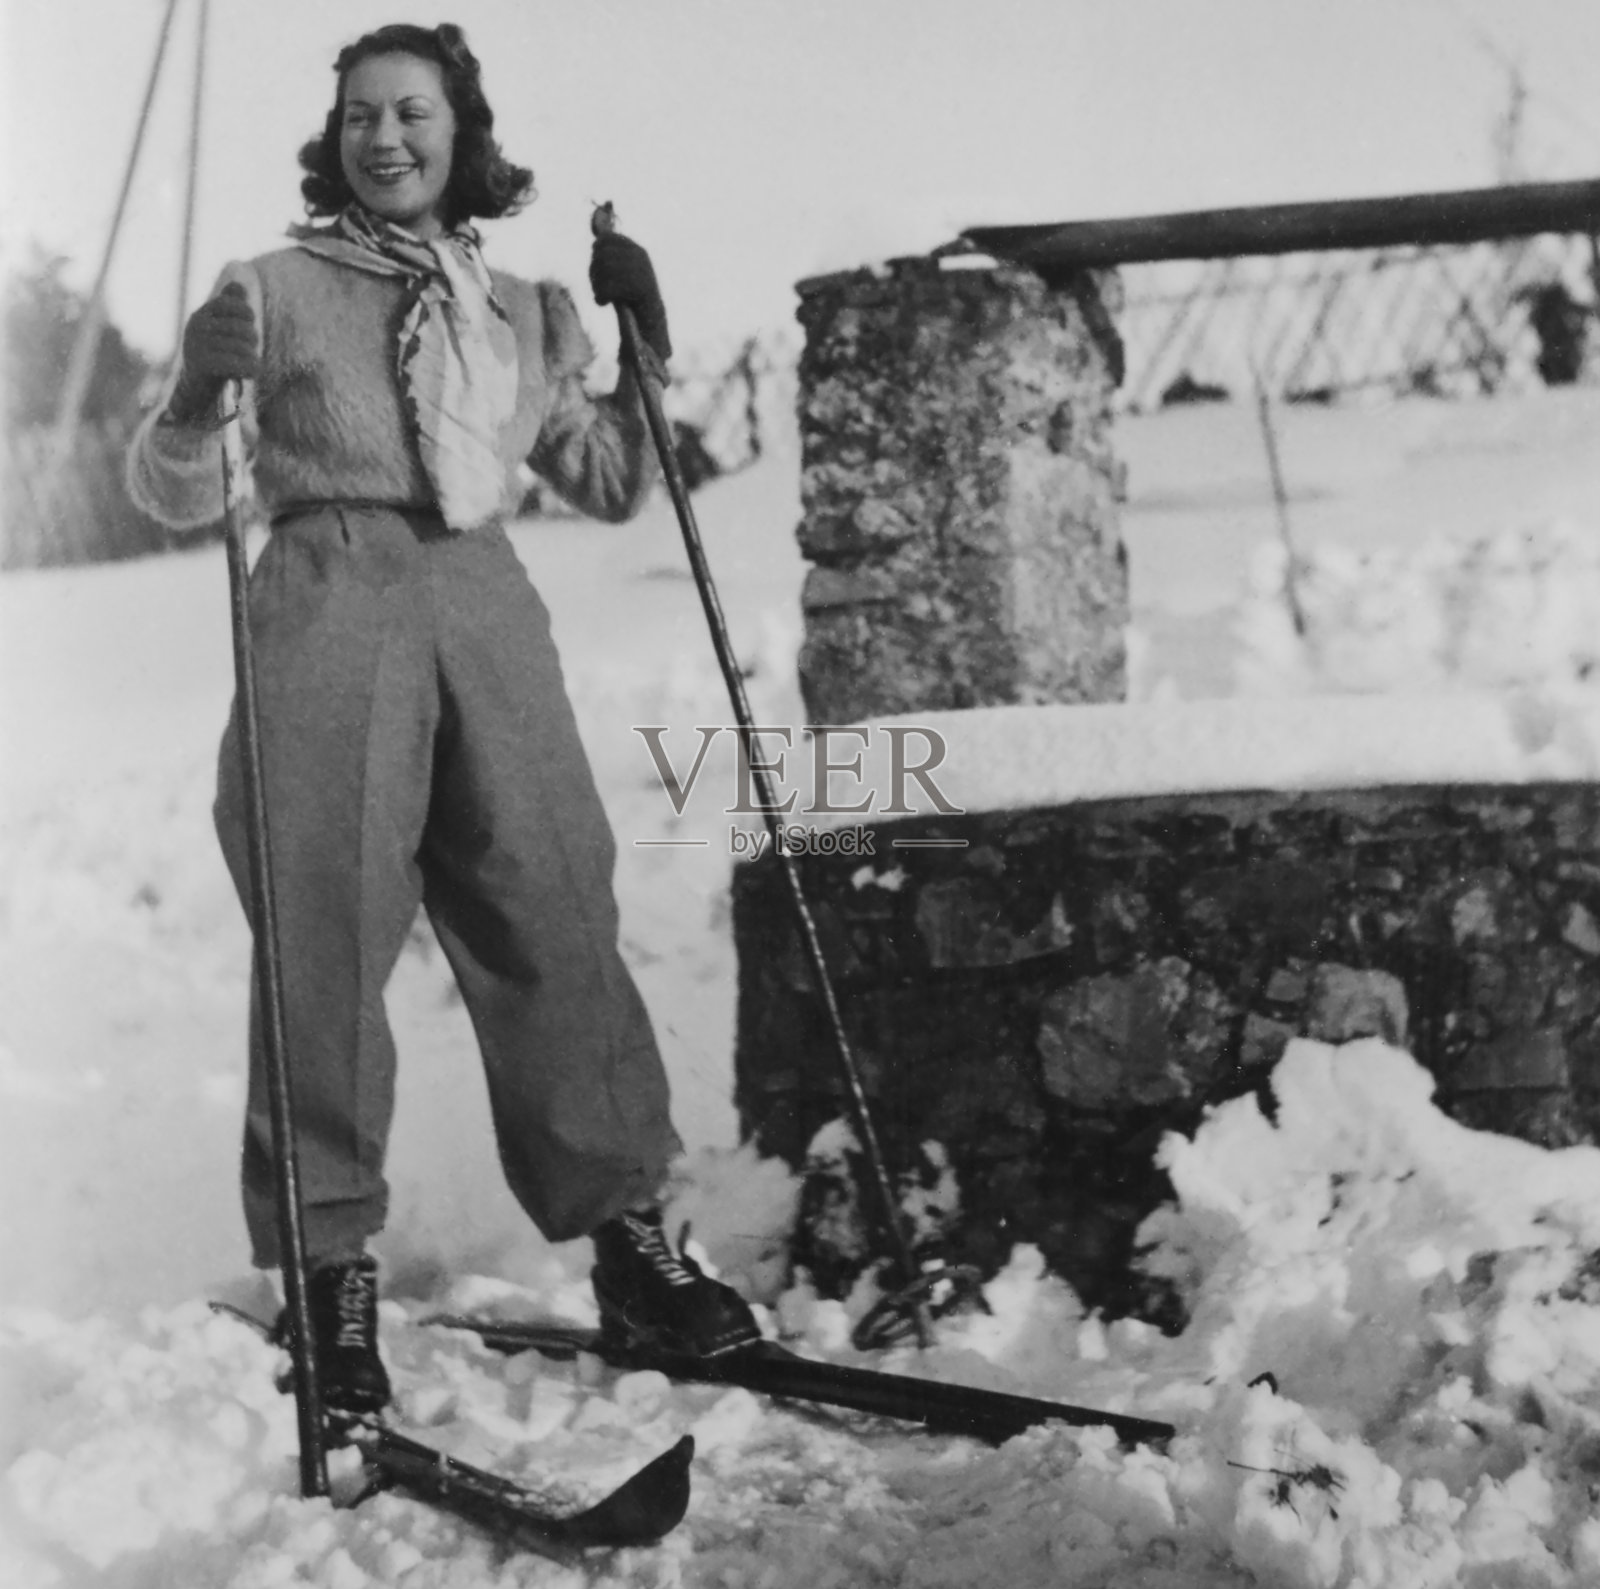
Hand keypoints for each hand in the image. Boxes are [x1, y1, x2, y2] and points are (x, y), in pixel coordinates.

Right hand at [170, 282, 257, 418]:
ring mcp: (198, 345)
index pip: (233, 304)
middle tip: (250, 349)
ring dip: (253, 357)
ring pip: (243, 347)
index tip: (248, 324)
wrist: (195, 387)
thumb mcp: (219, 328)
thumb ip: (229, 306)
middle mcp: (197, 326)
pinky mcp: (203, 364)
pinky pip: (238, 363)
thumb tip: (239, 284)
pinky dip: (251, 368)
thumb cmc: (214, 354)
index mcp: (202, 314)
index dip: (247, 314)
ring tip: (251, 362)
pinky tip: (252, 371)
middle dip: (252, 339)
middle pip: (242, 327)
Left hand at [589, 230, 671, 362]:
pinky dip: (601, 295)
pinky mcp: (642, 288)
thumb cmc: (630, 300)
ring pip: (604, 268)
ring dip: (596, 285)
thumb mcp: (619, 273)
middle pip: (602, 254)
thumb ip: (610, 255)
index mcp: (636, 250)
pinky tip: (602, 303)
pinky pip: (610, 285)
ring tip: (599, 296)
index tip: (597, 271)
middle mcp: (641, 257)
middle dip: (594, 272)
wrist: (649, 326)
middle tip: (596, 287)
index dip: (596, 255)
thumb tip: (596, 232)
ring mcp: (643, 271)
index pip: (605, 240)